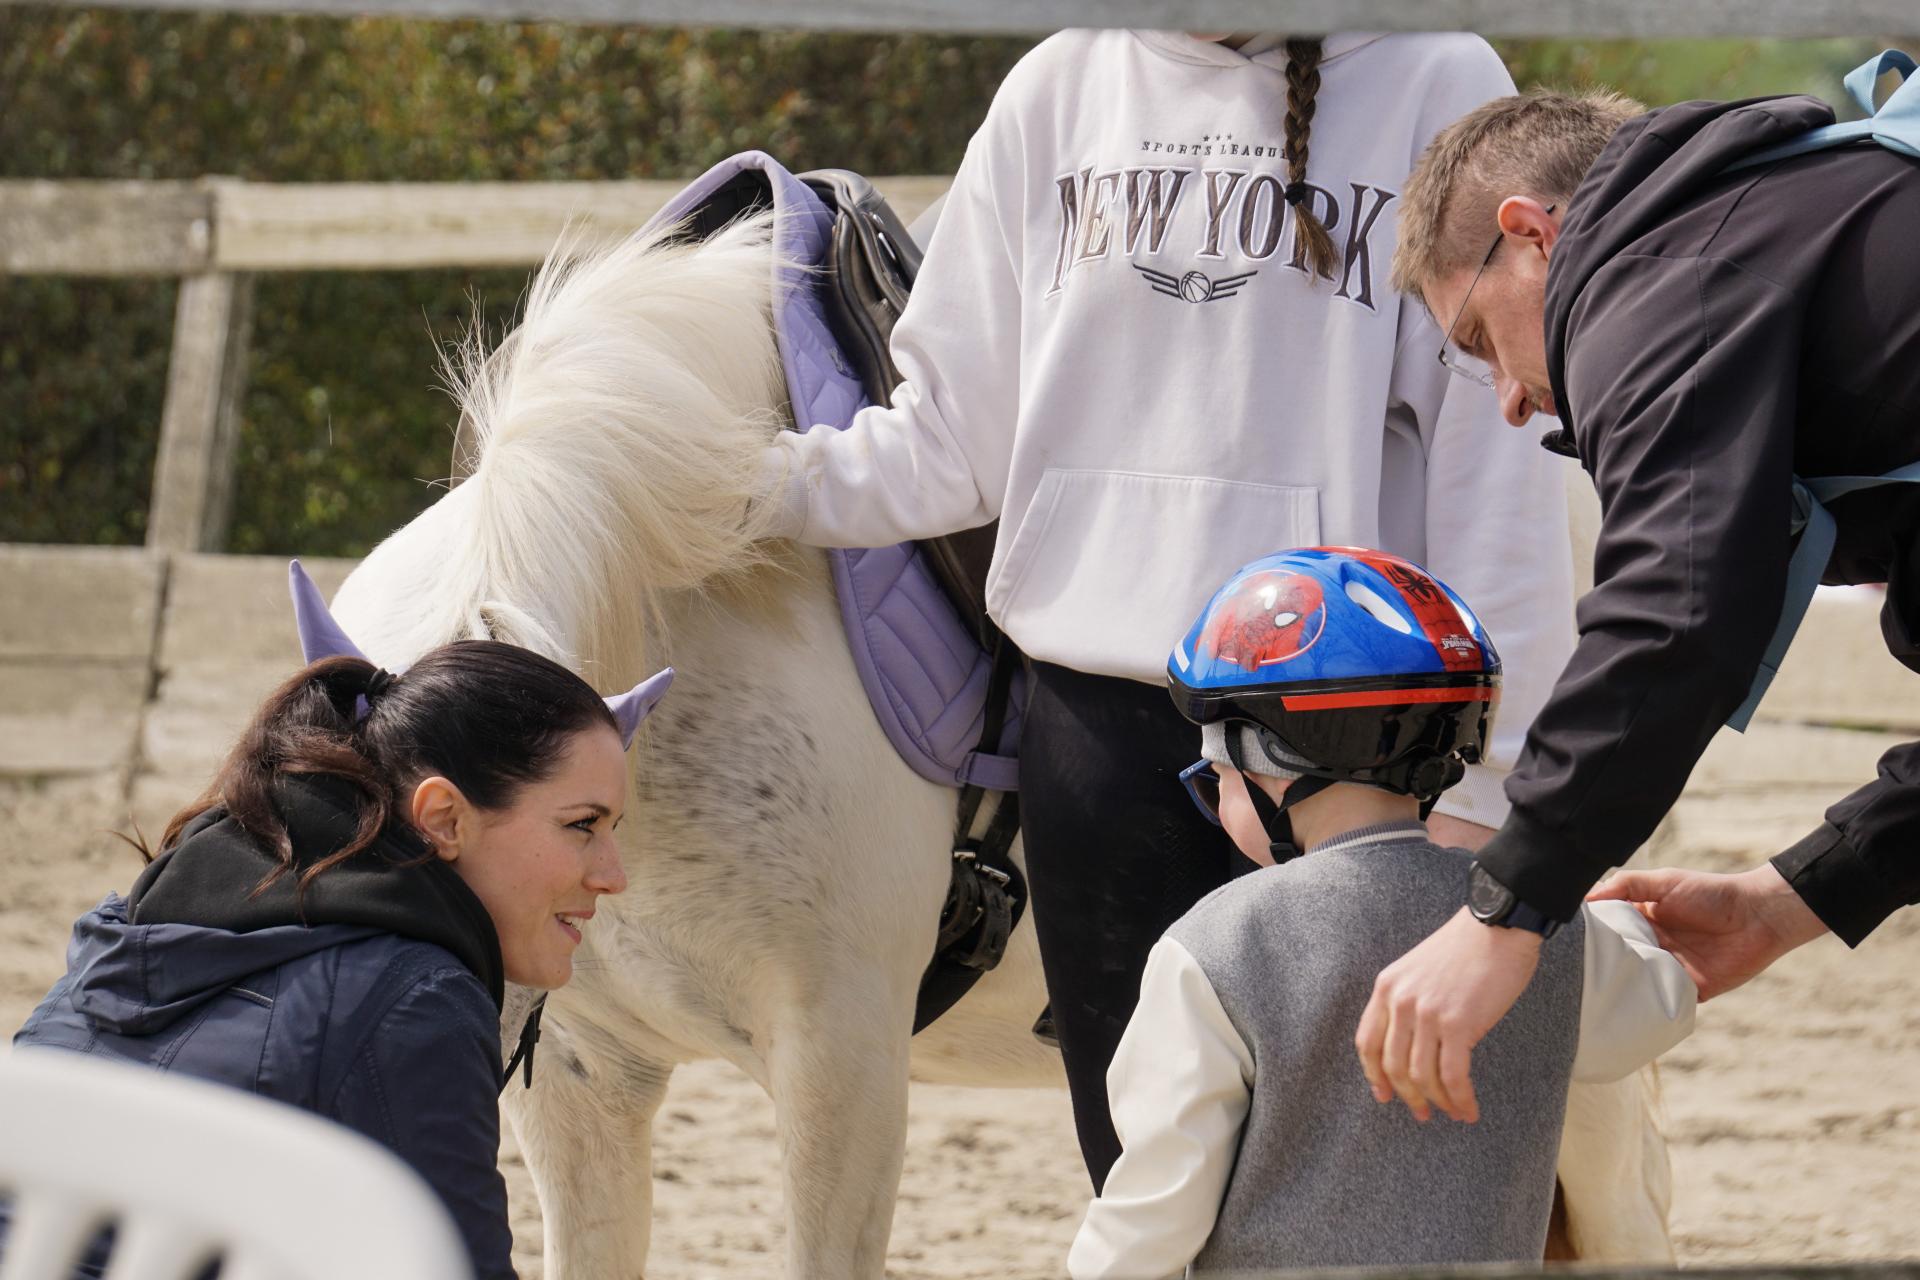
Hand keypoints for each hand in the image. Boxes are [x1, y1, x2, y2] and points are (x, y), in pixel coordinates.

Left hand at [1354, 906, 1541, 1123]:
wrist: (1498, 926)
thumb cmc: (1466, 948)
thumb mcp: (1419, 969)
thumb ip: (1409, 1002)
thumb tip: (1415, 1047)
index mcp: (1387, 987)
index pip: (1367, 1042)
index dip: (1373, 1074)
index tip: (1383, 1094)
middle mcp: (1400, 1001)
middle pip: (1393, 1066)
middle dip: (1408, 1097)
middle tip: (1423, 1114)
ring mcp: (1426, 1014)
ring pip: (1422, 1076)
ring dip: (1438, 1102)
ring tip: (1454, 1113)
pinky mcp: (1458, 1024)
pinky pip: (1453, 1076)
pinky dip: (1460, 1099)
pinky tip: (1470, 1109)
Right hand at [1586, 863, 1826, 999]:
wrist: (1758, 917)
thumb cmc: (1711, 893)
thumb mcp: (1665, 880)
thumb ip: (1626, 884)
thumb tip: (1585, 898)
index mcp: (1642, 917)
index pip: (1607, 928)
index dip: (1588, 935)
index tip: (1562, 942)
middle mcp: (1651, 944)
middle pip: (1618, 958)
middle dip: (1599, 966)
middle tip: (1568, 976)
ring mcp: (1669, 968)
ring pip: (1636, 982)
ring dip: (1620, 988)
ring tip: (1590, 999)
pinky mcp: (1689, 990)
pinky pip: (1662, 1000)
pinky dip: (1648, 1006)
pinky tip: (1628, 1011)